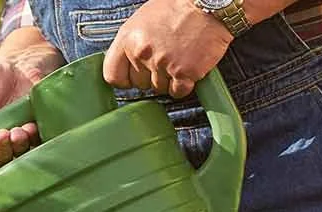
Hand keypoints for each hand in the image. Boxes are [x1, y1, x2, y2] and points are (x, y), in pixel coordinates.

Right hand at [0, 29, 64, 175]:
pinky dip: (35, 138)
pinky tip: (32, 127)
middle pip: (0, 161)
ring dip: (18, 146)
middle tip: (1, 134)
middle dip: (0, 151)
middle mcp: (1, 146)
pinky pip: (40, 142)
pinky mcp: (41, 132)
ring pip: (20, 155)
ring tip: (18, 130)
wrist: (24, 64)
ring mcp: (22, 141)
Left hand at [105, 0, 232, 99]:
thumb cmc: (179, 6)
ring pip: (159, 88)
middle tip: (165, 58)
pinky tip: (188, 67)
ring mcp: (163, 64)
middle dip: (151, 76)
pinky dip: (184, 84)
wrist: (209, 2)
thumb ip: (132, 43)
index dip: (124, 79)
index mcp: (128, 39)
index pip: (112, 75)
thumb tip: (126, 63)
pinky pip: (178, 92)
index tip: (132, 78)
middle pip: (139, 84)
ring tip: (179, 57)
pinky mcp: (184, 73)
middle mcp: (142, 53)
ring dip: (169, 79)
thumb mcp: (143, 19)